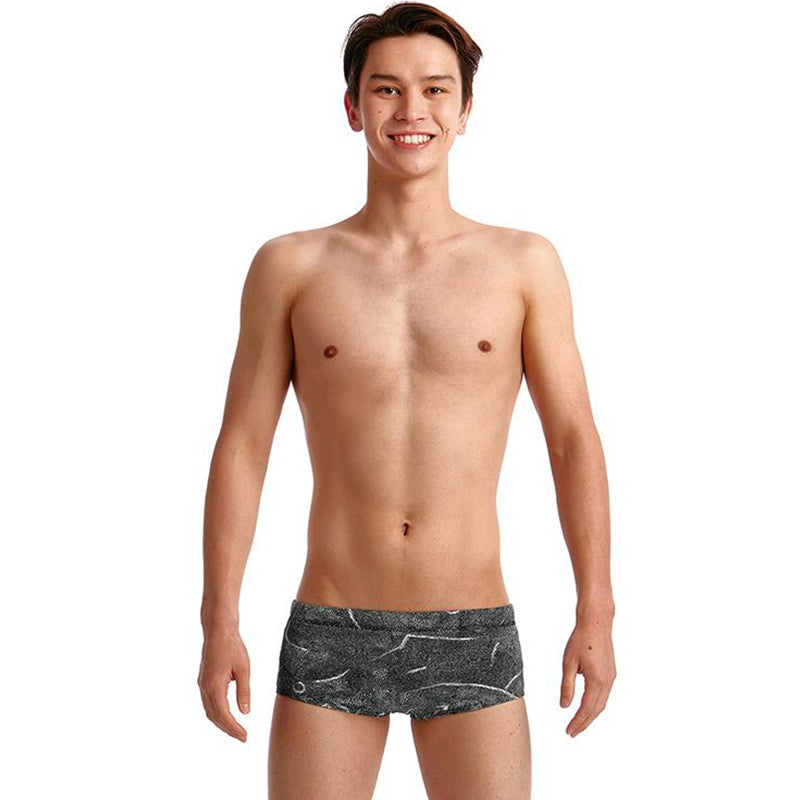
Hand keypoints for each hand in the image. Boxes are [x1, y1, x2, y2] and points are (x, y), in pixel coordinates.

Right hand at [197, 627, 250, 741]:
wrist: (218, 630)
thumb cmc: (233, 647)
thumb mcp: (243, 668)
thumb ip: (244, 691)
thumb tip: (246, 712)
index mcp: (214, 686)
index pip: (223, 715)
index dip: (233, 728)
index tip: (245, 736)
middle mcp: (205, 687)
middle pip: (214, 716)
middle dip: (228, 729)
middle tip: (243, 737)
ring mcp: (202, 684)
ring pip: (209, 711)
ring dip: (221, 722)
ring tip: (236, 730)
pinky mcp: (203, 680)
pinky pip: (208, 702)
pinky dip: (217, 712)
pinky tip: (227, 714)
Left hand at [560, 619, 615, 736]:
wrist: (597, 622)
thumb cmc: (581, 639)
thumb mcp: (568, 662)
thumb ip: (567, 686)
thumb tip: (564, 706)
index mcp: (597, 680)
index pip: (586, 708)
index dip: (578, 722)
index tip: (568, 731)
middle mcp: (607, 681)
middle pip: (596, 710)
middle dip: (584, 723)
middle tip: (572, 733)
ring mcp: (611, 677)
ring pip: (602, 703)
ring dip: (591, 715)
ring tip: (578, 723)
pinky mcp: (611, 672)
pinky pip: (604, 694)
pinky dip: (595, 704)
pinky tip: (587, 706)